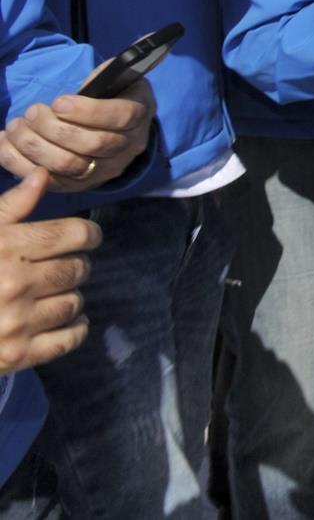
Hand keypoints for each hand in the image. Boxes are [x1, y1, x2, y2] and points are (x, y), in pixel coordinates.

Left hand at [0, 77, 152, 189]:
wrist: (112, 132)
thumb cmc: (112, 96)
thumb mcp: (120, 79)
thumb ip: (121, 65)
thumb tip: (144, 39)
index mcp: (139, 115)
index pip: (120, 117)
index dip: (87, 111)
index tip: (59, 101)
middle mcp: (126, 147)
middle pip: (92, 145)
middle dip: (56, 128)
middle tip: (33, 111)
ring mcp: (103, 170)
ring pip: (69, 165)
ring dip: (35, 145)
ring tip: (16, 126)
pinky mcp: (77, 185)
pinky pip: (47, 181)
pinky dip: (20, 163)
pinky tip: (5, 143)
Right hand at [0, 172, 97, 374]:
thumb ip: (11, 207)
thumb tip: (42, 176)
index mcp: (7, 249)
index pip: (74, 235)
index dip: (88, 234)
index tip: (87, 237)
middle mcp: (15, 285)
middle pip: (77, 268)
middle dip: (76, 264)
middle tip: (67, 265)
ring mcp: (17, 323)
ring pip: (74, 302)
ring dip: (71, 295)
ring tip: (57, 291)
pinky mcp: (17, 355)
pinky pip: (69, 339)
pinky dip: (76, 328)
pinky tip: (70, 320)